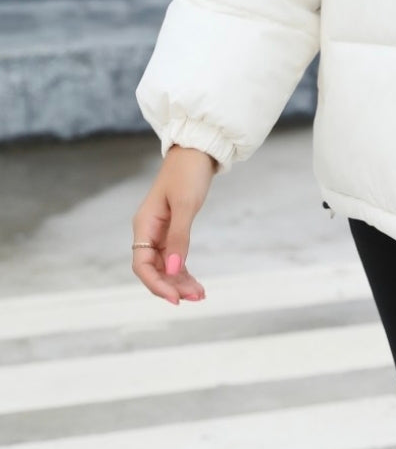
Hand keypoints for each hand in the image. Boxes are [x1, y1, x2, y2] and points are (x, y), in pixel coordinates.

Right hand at [131, 145, 215, 303]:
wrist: (197, 150)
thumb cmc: (188, 173)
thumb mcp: (185, 205)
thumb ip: (179, 237)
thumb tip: (174, 269)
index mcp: (144, 225)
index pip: (142, 265)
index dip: (156, 284)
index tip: (176, 298)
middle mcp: (148, 231)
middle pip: (154, 269)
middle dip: (172, 286)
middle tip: (196, 298)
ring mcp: (160, 232)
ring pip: (166, 266)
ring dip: (180, 282)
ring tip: (200, 295)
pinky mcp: (173, 229)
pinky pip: (175, 258)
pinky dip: (184, 271)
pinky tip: (196, 285)